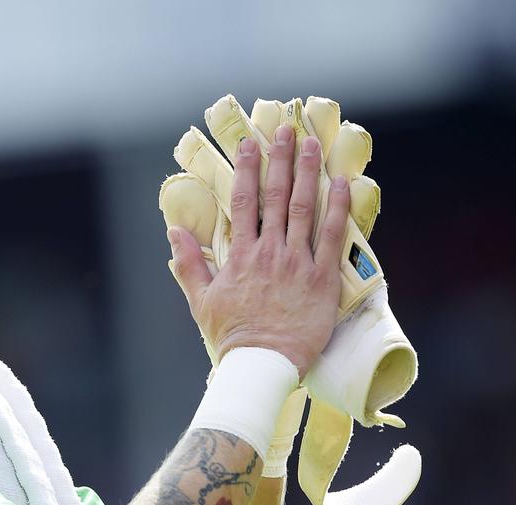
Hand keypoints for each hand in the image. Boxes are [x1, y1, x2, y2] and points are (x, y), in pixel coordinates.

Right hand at [167, 125, 348, 378]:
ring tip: (312, 144)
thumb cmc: (232, 335)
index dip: (247, 169)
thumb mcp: (201, 300)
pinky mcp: (322, 279)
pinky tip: (341, 184)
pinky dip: (338, 209)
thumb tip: (174, 231)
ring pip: (304, 209)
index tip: (251, 143)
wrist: (262, 364)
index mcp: (241, 256)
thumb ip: (189, 263)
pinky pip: (333, 237)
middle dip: (280, 159)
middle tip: (286, 130)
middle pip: (275, 196)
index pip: (244, 202)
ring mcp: (297, 264)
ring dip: (308, 173)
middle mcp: (269, 253)